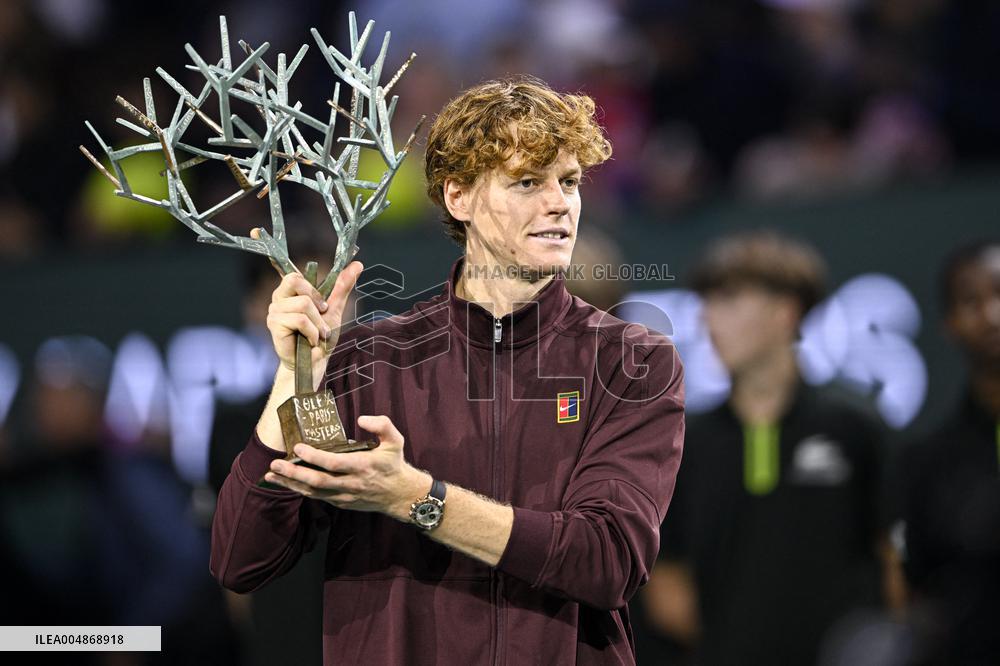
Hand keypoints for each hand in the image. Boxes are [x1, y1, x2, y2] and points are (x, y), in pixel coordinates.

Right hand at [259, 243, 363, 372]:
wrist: (314, 364)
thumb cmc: (321, 338)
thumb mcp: (335, 309)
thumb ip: (342, 287)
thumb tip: (358, 264)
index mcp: (291, 291)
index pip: (281, 266)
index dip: (266, 246)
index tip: (255, 229)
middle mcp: (279, 297)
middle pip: (297, 281)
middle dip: (317, 299)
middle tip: (322, 315)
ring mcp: (274, 310)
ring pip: (305, 304)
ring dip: (319, 323)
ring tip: (318, 334)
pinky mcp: (274, 324)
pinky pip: (301, 319)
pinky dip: (314, 332)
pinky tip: (310, 341)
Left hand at [262, 415, 429, 518]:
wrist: (401, 495)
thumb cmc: (394, 464)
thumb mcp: (395, 440)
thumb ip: (382, 425)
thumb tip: (361, 419)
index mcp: (363, 466)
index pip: (334, 463)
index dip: (314, 457)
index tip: (298, 447)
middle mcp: (351, 483)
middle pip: (318, 481)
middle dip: (293, 473)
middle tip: (274, 464)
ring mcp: (345, 496)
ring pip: (313, 492)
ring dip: (290, 484)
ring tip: (271, 475)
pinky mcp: (341, 503)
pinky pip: (317, 497)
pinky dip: (300, 491)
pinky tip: (287, 483)